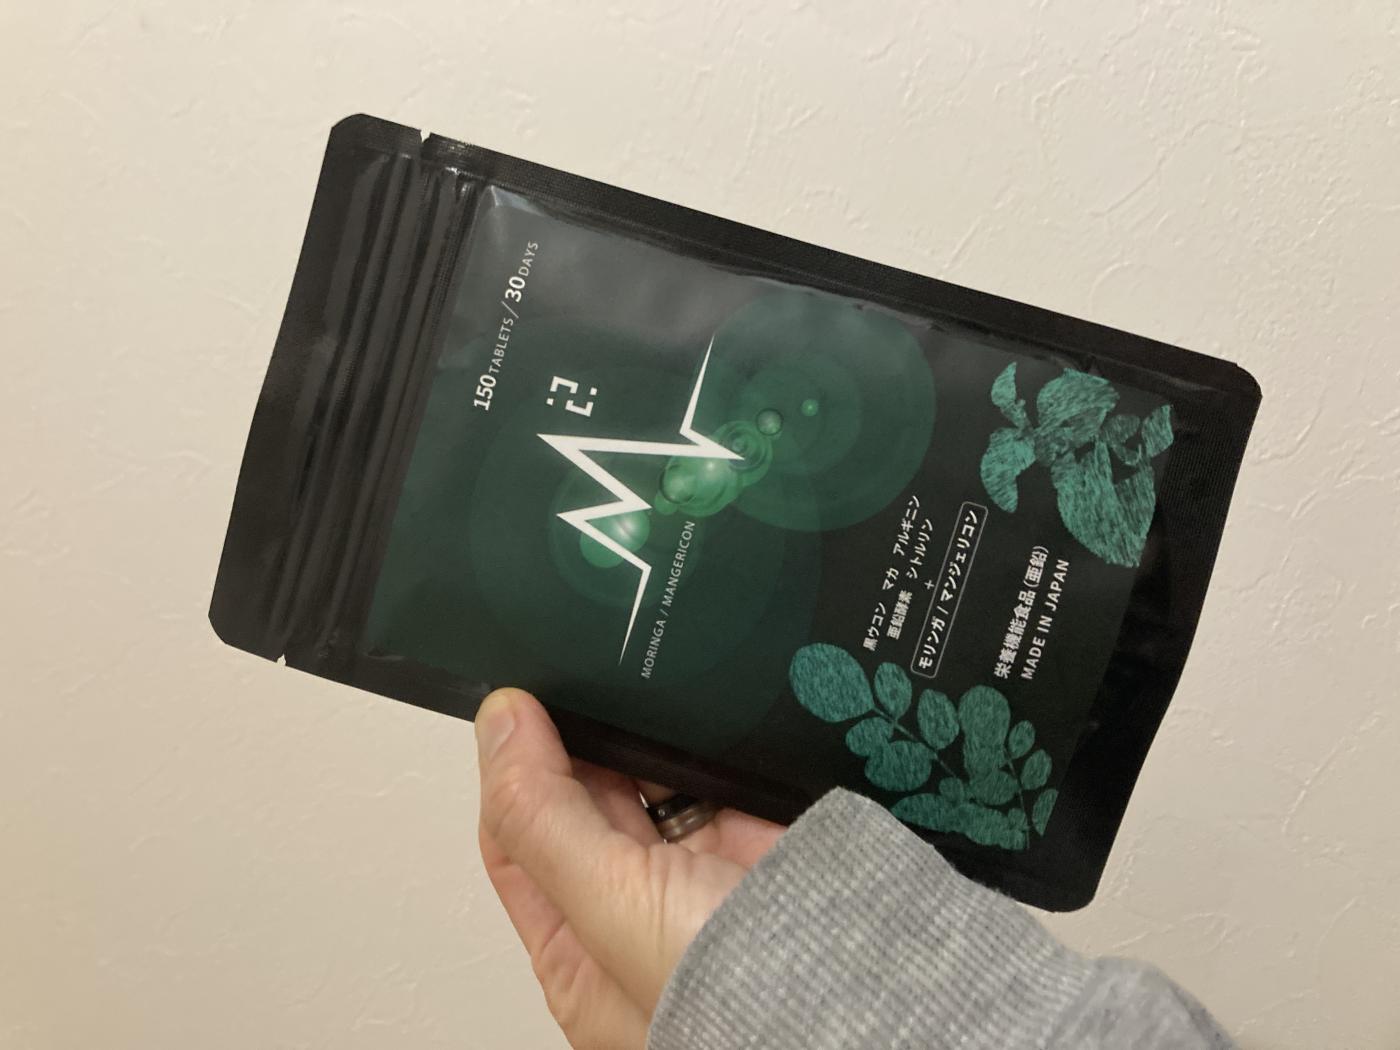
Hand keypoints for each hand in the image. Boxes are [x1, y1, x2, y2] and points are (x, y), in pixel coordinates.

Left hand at [475, 688, 783, 1049]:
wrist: (870, 994)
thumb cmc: (741, 1005)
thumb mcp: (608, 907)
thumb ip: (543, 816)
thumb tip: (499, 726)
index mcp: (581, 950)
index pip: (518, 841)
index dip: (509, 769)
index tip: (516, 703)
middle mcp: (639, 911)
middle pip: (585, 801)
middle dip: (576, 744)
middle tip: (576, 682)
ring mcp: (703, 871)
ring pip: (651, 777)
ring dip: (642, 735)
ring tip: (635, 686)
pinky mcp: (759, 836)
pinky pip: (716, 767)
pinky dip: (704, 737)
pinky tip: (692, 708)